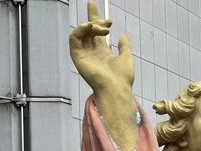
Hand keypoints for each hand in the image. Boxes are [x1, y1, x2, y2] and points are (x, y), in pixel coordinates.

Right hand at [69, 1, 137, 150]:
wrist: (116, 88)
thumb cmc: (122, 77)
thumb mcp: (126, 58)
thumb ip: (124, 46)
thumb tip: (123, 35)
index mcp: (102, 52)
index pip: (97, 32)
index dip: (97, 19)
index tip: (104, 13)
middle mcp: (91, 52)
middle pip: (87, 29)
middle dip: (92, 17)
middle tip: (102, 14)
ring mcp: (84, 54)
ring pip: (81, 32)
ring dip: (91, 25)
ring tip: (103, 27)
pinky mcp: (77, 56)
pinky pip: (74, 38)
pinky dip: (80, 30)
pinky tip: (90, 28)